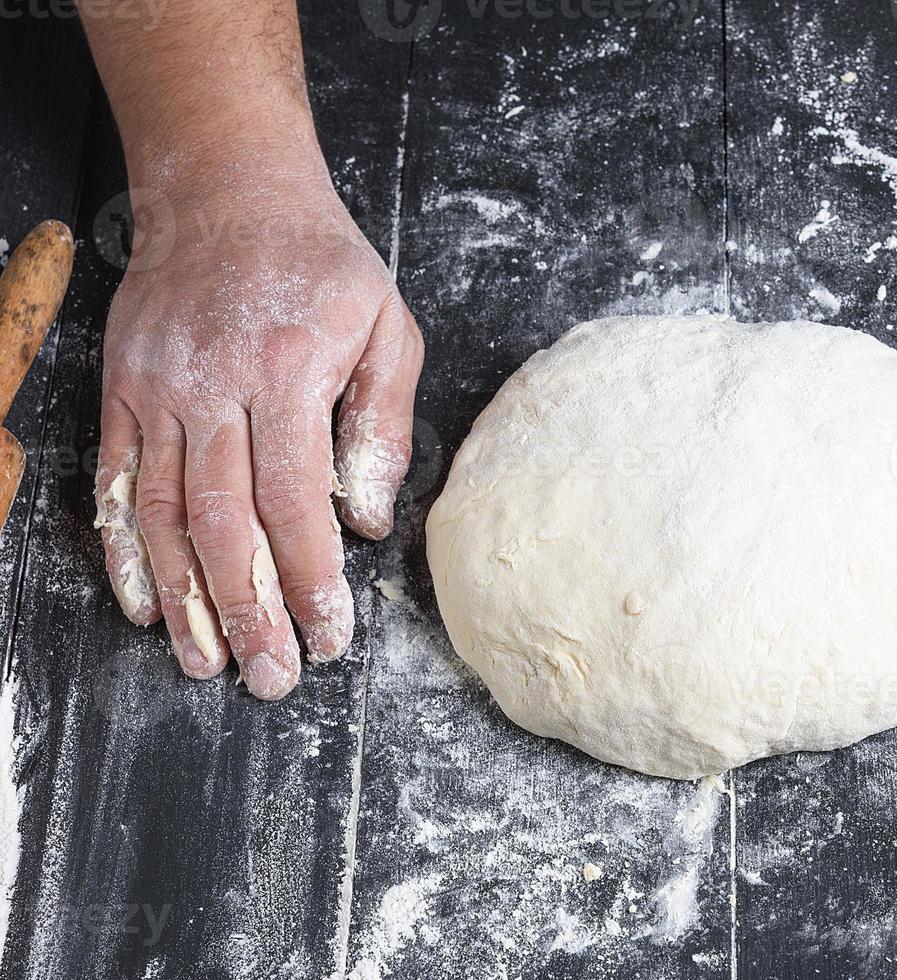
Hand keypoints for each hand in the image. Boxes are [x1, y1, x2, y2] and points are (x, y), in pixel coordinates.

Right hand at [93, 170, 423, 699]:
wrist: (227, 190)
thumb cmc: (322, 265)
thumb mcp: (387, 327)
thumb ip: (382, 425)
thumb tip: (364, 520)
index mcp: (286, 375)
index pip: (295, 503)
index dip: (309, 580)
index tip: (327, 637)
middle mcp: (211, 388)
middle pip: (224, 525)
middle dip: (248, 612)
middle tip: (270, 679)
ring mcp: (155, 390)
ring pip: (163, 515)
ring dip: (184, 601)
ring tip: (206, 664)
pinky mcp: (121, 390)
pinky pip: (117, 482)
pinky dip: (126, 551)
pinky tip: (142, 604)